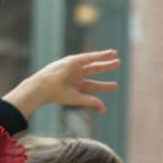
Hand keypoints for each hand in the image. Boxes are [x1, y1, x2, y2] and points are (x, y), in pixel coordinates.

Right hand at [3, 50, 121, 119]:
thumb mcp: (78, 99)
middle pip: (95, 69)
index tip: (115, 86)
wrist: (44, 87)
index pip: (94, 85)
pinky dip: (98, 55)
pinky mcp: (73, 60)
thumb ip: (92, 102)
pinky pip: (88, 57)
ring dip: (104, 58)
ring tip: (115, 54)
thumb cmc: (57, 95)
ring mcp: (74, 67)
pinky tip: (108, 53)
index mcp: (77, 86)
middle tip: (118, 63)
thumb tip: (104, 110)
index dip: (105, 86)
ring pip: (93, 62)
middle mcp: (77, 75)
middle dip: (107, 67)